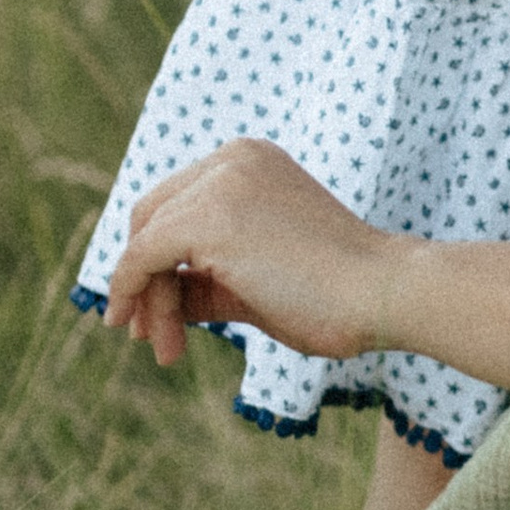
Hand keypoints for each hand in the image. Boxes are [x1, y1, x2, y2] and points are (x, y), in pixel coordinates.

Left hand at [102, 139, 398, 365]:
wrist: (379, 290)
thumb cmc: (330, 291)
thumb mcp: (253, 275)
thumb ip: (204, 275)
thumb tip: (148, 293)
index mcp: (250, 160)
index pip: (174, 206)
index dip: (155, 264)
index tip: (157, 318)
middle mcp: (233, 158)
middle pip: (150, 220)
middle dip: (142, 283)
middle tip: (153, 339)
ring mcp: (221, 181)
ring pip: (144, 244)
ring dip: (148, 303)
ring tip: (168, 351)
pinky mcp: (209, 216)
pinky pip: (140, 259)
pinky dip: (130, 296)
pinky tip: (151, 335)